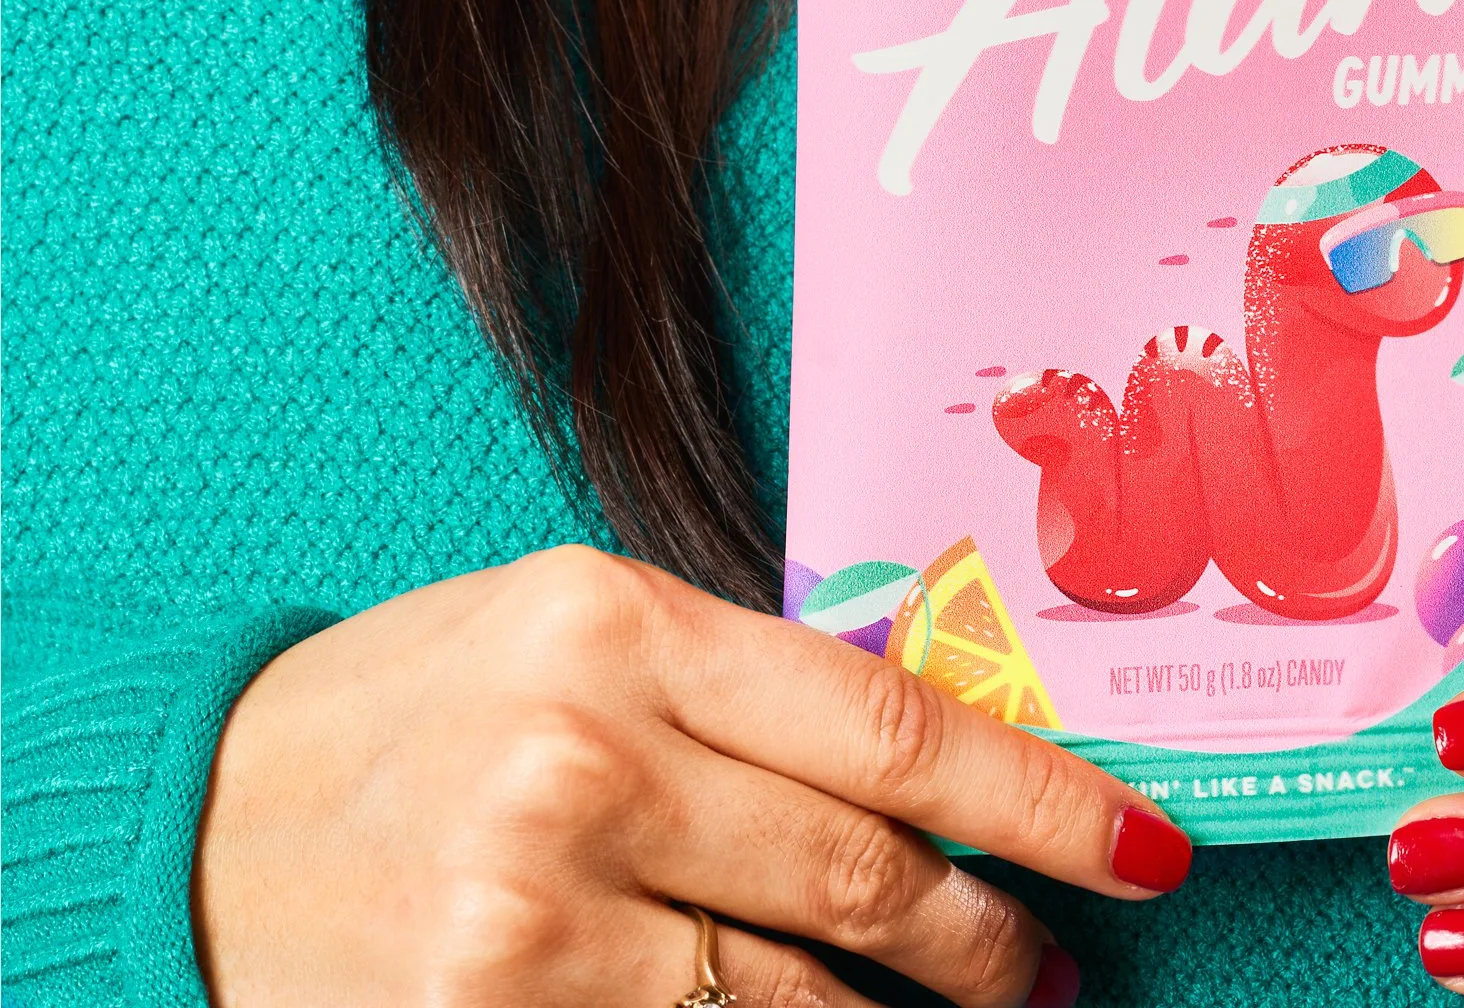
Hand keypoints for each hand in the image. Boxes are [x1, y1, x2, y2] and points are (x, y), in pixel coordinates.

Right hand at [193, 543, 1191, 1005]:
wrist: (193, 831)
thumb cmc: (412, 710)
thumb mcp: (569, 631)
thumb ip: (734, 684)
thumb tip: (936, 759)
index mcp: (617, 624)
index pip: (890, 725)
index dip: (1039, 799)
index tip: (1139, 845)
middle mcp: (584, 760)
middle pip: (864, 880)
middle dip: (991, 941)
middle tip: (1052, 966)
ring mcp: (532, 916)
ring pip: (797, 1002)